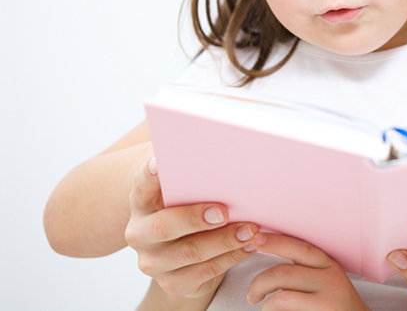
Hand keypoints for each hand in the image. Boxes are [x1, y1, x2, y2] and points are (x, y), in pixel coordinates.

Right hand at [124, 155, 257, 298]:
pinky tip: (249, 245)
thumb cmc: (190, 207)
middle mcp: (140, 234)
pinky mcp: (173, 283)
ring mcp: (154, 262)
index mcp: (141, 203)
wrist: (184, 254)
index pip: (141, 186)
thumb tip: (213, 140)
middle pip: (165, 227)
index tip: (158, 162)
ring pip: (190, 252)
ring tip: (250, 228)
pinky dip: (231, 257)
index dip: (148, 176)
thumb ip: (192, 169)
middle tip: (223, 211)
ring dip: (224, 240)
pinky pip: (205, 272)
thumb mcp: (186, 189)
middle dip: (195, 218)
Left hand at [247, 232, 370, 309]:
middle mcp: (329, 279)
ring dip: (266, 304)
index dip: (276, 241)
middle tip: (252, 294)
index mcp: (327, 264)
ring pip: (282, 297)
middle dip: (260, 282)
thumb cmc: (335, 304)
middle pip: (284, 273)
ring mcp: (326, 299)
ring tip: (263, 308)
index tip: (256, 238)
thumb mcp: (326, 280)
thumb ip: (304, 270)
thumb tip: (270, 270)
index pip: (299, 247)